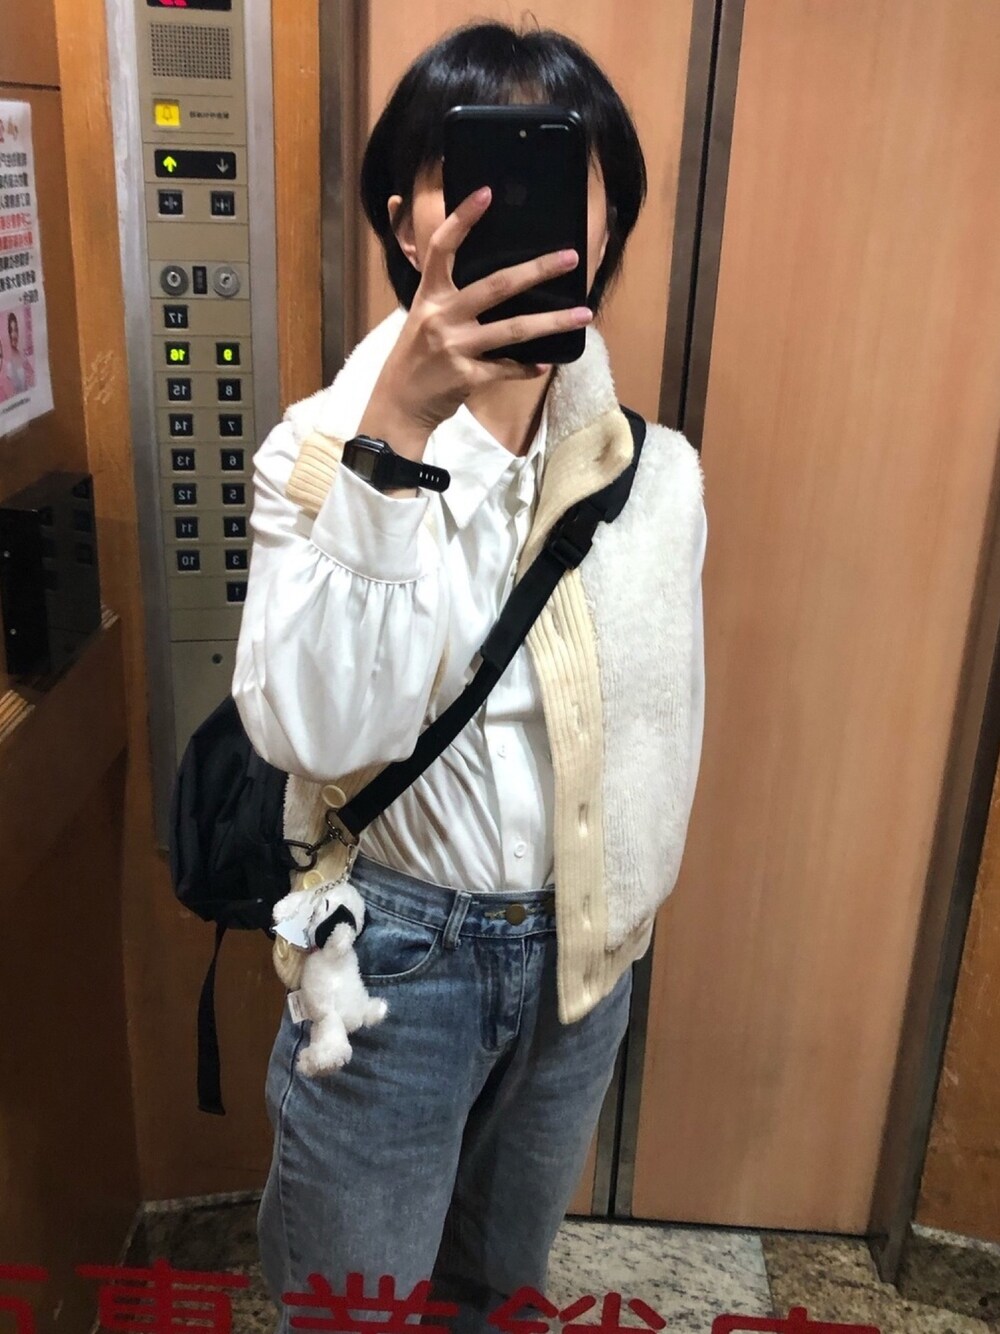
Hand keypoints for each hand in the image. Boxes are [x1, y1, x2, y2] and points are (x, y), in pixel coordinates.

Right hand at [359, 185, 592, 452]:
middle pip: (496, 285)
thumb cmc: (416, 358)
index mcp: (430, 296)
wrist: (399, 406)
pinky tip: (546, 363)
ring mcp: (455, 347)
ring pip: (513, 329)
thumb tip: (491, 278)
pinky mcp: (466, 376)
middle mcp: (442, 316)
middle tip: (571, 257)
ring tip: (583, 314)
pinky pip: (507, 368)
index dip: (463, 218)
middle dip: (537, 269)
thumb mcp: (422, 317)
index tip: (487, 193)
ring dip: (552, 321)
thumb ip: (448, 295)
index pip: (443, 248)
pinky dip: (528, 367)